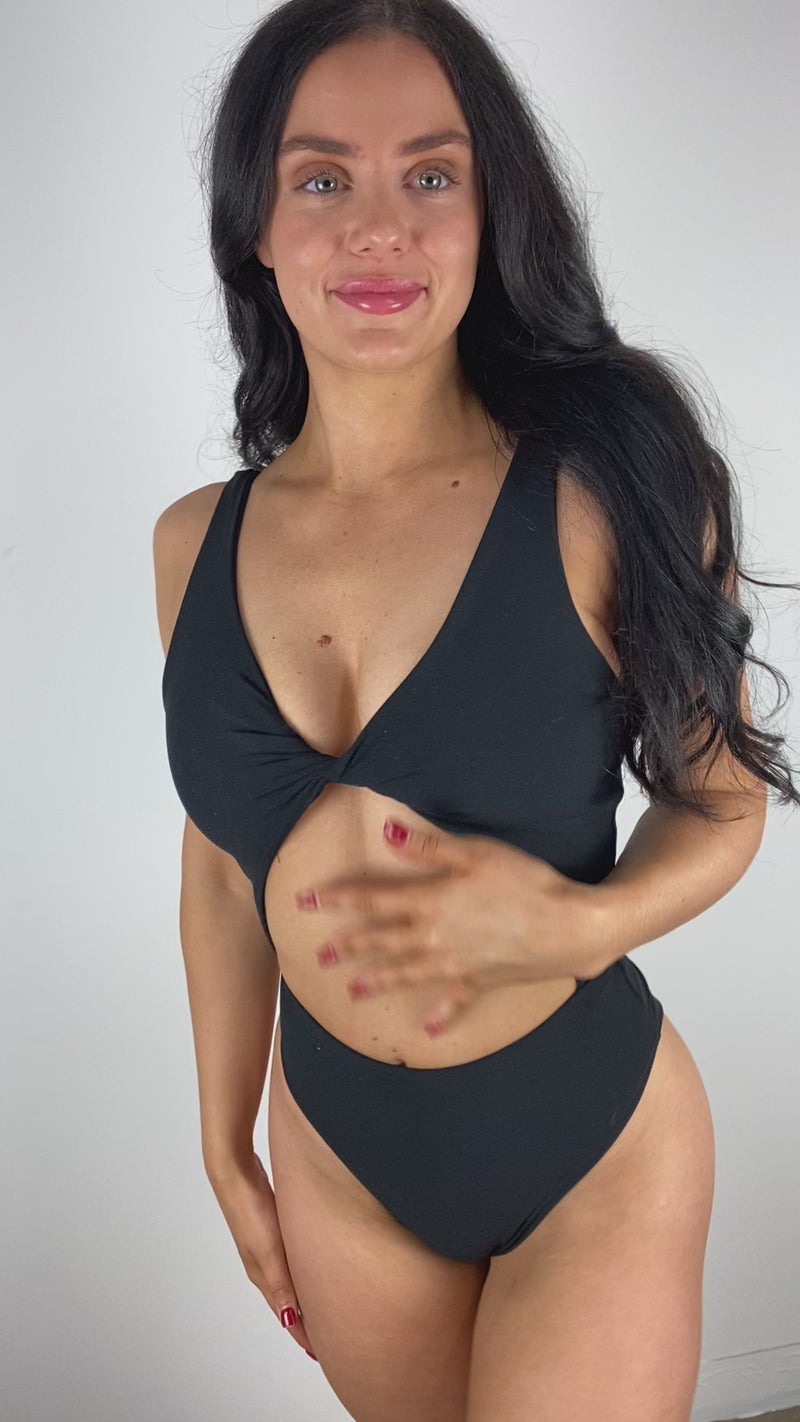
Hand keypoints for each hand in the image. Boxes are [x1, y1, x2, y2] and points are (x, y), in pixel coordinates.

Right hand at [207, 1151, 317, 1360]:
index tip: (320, 1353)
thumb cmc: (250, 1209)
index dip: (302, 1334)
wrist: (234, 1171)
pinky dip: (301, 1272)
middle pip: (287, 1300)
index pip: (286, 1314)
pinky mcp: (272, 1227)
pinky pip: (290, 1259)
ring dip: (303, 1296)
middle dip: (304, 1320)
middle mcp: (264, 1264)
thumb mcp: (269, 1251)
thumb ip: (281, 1284)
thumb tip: (290, 1320)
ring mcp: (267, 1245)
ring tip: (320, 1308)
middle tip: (326, 1338)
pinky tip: (310, 1267)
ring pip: (289, 1280)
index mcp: (263, 1275)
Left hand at [296, 817, 602, 1036]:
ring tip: (352, 990)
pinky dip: (440, 1016)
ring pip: (408, 973)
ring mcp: (457, 964)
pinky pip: (456, 1002)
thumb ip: (429, 846)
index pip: (373, 898)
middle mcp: (436, 936)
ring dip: (378, 981)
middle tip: (318, 957)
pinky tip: (425, 1029)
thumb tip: (387, 835)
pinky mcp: (482, 981)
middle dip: (348, 947)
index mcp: (431, 900)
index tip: (306, 900)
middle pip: (382, 940)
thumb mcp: (478, 852)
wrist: (571, 927)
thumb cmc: (527, 882)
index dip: (337, 898)